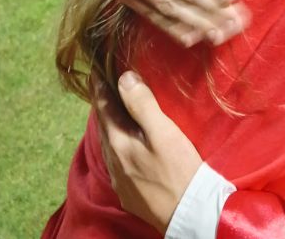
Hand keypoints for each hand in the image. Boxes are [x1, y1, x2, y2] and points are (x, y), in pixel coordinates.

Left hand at [95, 71, 202, 234]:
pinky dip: (118, 143)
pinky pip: (116, 161)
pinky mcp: (127, 192)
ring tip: (115, 110)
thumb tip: (123, 78)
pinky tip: (127, 143)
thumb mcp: (164, 132)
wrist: (189, 214)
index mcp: (119, 143)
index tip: (96, 69)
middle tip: (106, 84)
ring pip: (109, 144)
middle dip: (104, 104)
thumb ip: (142, 105)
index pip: (103, 108)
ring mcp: (119, 179)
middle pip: (104, 126)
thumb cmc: (179, 169)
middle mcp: (113, 162)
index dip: (99, 87)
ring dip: (110, 125)